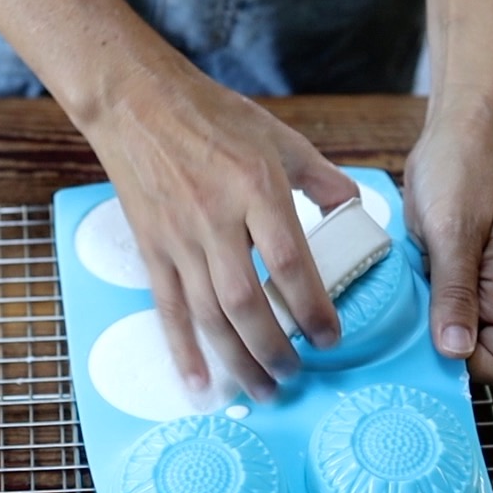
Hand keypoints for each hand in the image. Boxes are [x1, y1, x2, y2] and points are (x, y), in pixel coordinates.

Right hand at [78, 61, 356, 400]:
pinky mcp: (153, 247)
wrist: (137, 103)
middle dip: (274, 348)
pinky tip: (199, 383)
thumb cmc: (211, 115)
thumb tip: (355, 211)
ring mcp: (179, 237)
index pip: (289, 263)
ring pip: (208, 314)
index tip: (331, 337)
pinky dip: (182, 349)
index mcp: (256, 188)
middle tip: (297, 375)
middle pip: (246, 301)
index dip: (312, 308)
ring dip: (237, 359)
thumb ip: (322, 178)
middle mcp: (216, 218)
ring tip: (262, 389)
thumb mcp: (279, 137)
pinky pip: (168, 307)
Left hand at [402, 115, 492, 385]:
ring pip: (441, 334)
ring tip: (379, 319)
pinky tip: (380, 296)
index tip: (421, 354)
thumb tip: (455, 353)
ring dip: (413, 332)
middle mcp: (491, 298)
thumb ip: (456, 292)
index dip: (463, 368)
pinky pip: (425, 307)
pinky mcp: (441, 273)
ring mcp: (465, 287)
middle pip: (467, 356)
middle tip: (389, 340)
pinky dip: (405, 307)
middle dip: (431, 355)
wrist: (460, 132)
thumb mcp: (455, 231)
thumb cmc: (466, 171)